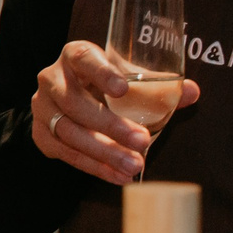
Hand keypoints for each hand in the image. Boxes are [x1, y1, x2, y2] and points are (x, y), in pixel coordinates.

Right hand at [31, 40, 200, 184]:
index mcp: (75, 56)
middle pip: (75, 103)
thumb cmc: (105, 84)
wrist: (70, 98)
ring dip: (103, 152)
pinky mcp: (41, 134)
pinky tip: (118, 176)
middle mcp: (52, 79)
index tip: (123, 88)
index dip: (102, 73)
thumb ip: (157, 86)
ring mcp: (42, 108)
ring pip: (69, 132)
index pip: (84, 59)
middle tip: (143, 141)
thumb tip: (191, 92)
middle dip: (110, 126)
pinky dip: (94, 167)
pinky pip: (66, 154)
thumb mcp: (128, 77)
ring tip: (134, 164)